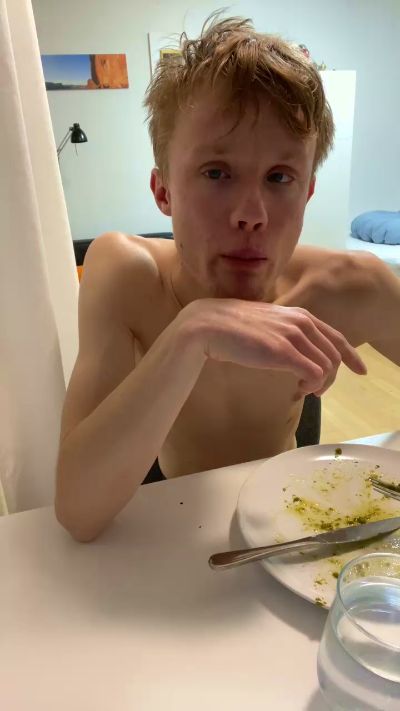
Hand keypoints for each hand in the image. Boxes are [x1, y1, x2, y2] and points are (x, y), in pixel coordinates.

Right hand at [180, 298, 366, 396]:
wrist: (208, 325)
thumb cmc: (233, 328)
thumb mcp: (267, 326)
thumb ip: (285, 334)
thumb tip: (295, 353)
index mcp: (299, 315)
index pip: (336, 336)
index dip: (351, 355)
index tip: (360, 369)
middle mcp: (301, 322)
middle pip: (334, 354)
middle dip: (332, 376)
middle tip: (317, 391)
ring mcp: (293, 336)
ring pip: (327, 366)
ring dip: (320, 383)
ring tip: (305, 391)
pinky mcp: (283, 352)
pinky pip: (314, 373)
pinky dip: (311, 386)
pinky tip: (299, 390)